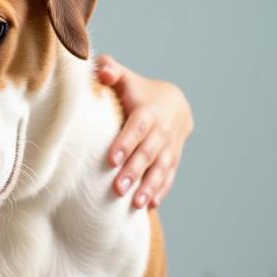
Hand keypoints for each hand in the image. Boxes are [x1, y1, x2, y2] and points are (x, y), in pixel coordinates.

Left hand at [95, 54, 193, 209]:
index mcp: (148, 110)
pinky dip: (161, 190)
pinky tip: (149, 205)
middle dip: (135, 170)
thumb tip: (102, 70)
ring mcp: (170, 146)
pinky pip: (170, 176)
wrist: (174, 101)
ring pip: (162, 167)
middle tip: (118, 189)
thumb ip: (110, 71)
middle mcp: (162, 129)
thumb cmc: (137, 90)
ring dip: (150, 186)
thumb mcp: (125, 78)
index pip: (138, 127)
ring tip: (136, 203)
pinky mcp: (174, 158)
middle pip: (149, 152)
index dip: (126, 143)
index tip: (111, 160)